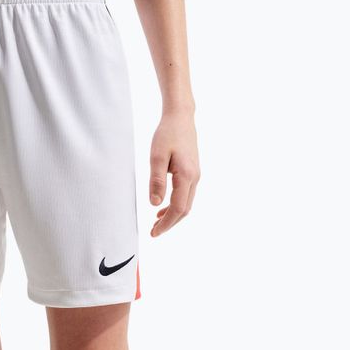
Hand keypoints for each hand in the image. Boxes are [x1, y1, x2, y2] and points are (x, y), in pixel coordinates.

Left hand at [149, 111, 199, 236]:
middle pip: (184, 210)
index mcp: (186, 176)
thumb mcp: (156, 157)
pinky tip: (162, 208)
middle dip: (169, 223)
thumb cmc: (167, 134)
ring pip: (186, 204)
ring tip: (156, 223)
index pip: (178, 208)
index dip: (166, 223)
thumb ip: (156, 181)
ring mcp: (196, 175)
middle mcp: (195, 178)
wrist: (181, 117)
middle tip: (153, 232)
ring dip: (172, 216)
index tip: (154, 232)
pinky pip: (186, 195)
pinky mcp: (193, 172)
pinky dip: (175, 206)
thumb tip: (155, 204)